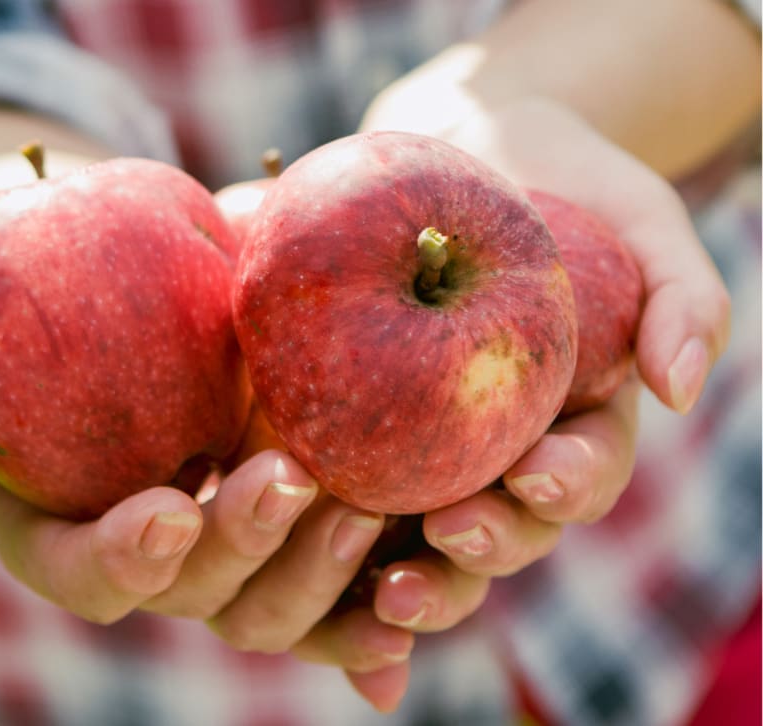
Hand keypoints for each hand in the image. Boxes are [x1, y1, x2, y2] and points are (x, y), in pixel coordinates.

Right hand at [0, 327, 416, 710]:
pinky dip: (372, 607)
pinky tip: (413, 592)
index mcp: (65, 530)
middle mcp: (151, 548)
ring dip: (318, 579)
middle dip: (241, 553)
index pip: (82, 574)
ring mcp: (226, 537)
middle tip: (289, 484)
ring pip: (271, 603)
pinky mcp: (286, 512)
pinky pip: (335, 582)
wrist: (101, 260)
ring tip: (363, 511)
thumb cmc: (12, 306)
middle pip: (194, 594)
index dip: (120, 561)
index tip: (166, 508)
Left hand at [344, 95, 729, 709]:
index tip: (535, 469)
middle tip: (452, 532)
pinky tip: (293, 526)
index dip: (565, 486)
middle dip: (484, 547)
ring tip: (380, 581)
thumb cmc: (562, 185)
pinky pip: (336, 489)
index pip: (579, 475)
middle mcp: (495, 455)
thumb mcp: (638, 218)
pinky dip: (320, 527)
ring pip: (418, 539)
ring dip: (409, 572)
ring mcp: (422, 451)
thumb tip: (680, 386)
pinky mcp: (350, 430)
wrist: (462, 148)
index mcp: (569, 425)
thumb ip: (681, 293)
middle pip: (500, 529)